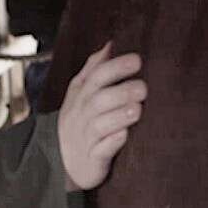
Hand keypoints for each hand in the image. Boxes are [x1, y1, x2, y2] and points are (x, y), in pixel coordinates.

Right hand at [57, 42, 147, 190]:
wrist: (65, 163)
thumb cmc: (80, 122)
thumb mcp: (80, 94)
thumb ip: (95, 69)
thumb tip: (110, 44)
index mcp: (82, 96)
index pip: (96, 77)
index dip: (116, 67)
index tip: (137, 60)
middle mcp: (83, 115)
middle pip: (99, 100)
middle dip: (121, 92)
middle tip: (143, 88)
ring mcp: (86, 138)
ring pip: (100, 125)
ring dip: (118, 116)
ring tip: (137, 109)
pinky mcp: (93, 160)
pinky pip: (100, 151)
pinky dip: (112, 143)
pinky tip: (125, 135)